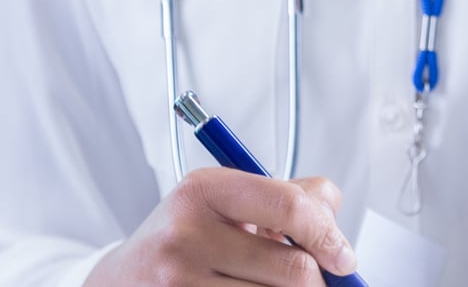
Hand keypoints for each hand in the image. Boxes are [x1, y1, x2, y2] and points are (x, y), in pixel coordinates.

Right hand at [85, 169, 354, 285]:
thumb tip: (334, 219)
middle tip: (313, 280)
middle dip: (314, 279)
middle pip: (292, 268)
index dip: (328, 235)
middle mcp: (186, 234)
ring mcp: (179, 281)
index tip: (344, 257)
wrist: (123, 279)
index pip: (288, 206)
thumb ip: (285, 196)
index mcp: (204, 189)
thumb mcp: (224, 201)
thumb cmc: (185, 238)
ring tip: (265, 283)